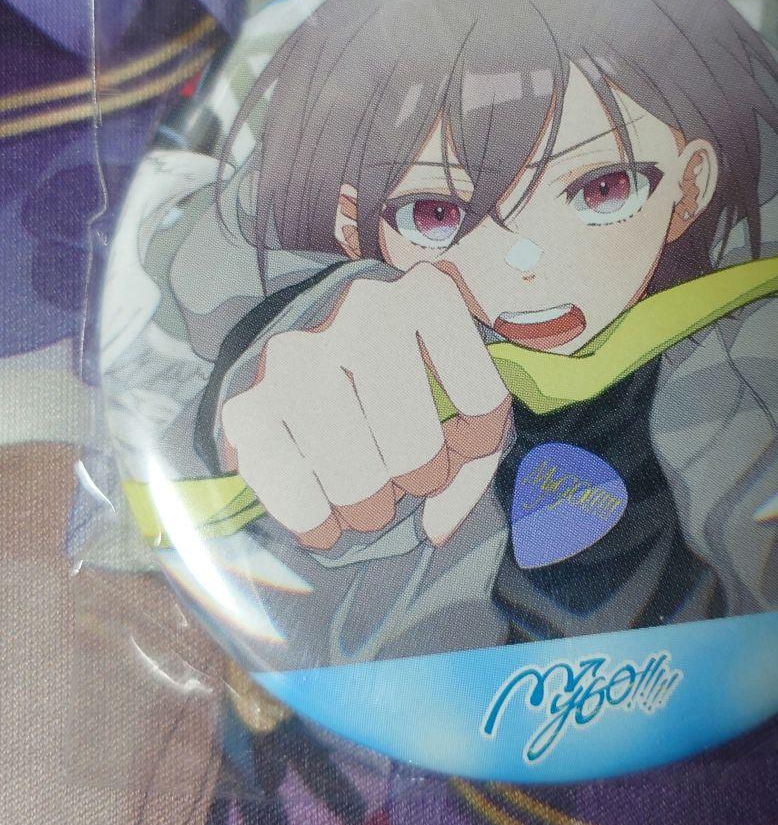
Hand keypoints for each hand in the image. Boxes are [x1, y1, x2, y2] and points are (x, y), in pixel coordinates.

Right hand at [221, 263, 510, 548]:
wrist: (297, 324)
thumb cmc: (395, 361)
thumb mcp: (449, 376)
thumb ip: (472, 447)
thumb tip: (437, 528)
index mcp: (427, 296)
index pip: (482, 399)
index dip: (480, 442)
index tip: (462, 445)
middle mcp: (360, 314)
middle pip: (416, 447)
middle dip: (421, 480)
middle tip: (409, 479)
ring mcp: (298, 355)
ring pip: (358, 476)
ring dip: (371, 508)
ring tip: (370, 503)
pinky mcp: (247, 401)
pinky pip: (293, 492)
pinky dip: (315, 520)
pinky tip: (324, 522)